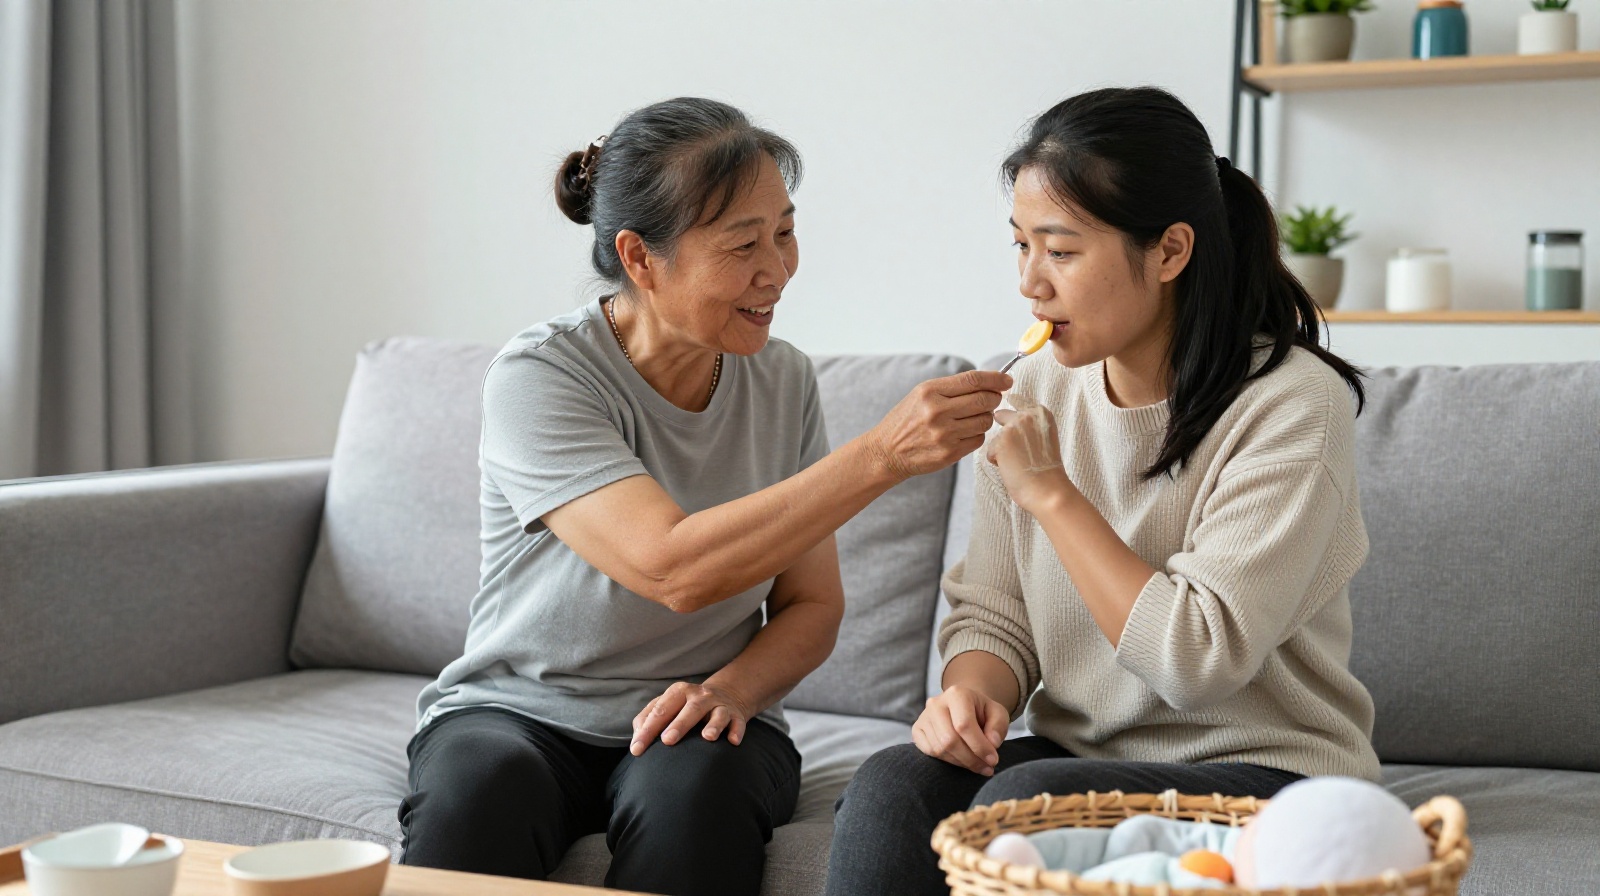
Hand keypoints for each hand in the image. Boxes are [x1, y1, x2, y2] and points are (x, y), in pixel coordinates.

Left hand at [631, 681, 751, 755]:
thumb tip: (636, 739)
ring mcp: (719, 705)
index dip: (647, 730)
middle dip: (678, 725)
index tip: (637, 750)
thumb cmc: (686, 707)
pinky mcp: (736, 715)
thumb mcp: (667, 706)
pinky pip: (737, 723)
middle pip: (689, 709)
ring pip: (717, 714)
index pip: (660, 711)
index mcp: (678, 693)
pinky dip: (736, 731)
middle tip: (667, 741)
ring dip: (713, 725)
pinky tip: (733, 741)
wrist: (726, 695)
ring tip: (707, 737)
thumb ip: (647, 719)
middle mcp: (699, 696)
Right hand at [865, 371, 1011, 481]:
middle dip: (994, 398)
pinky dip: (977, 434)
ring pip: (985, 421)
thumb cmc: (907, 420)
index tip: (1006, 380)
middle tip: (993, 399)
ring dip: (986, 417)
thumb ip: (952, 387)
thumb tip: (990, 382)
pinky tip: (964, 433)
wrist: (886, 452)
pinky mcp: (949, 454)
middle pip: (984, 400)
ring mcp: (944, 435)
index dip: (995, 378)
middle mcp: (937, 412)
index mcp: (930, 392)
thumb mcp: (921, 395)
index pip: (973, 380)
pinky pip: (979, 440)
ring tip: (973, 417)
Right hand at [913, 686, 1010, 774]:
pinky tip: (962, 761)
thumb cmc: (981, 712)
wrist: (963, 707)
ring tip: (977, 765)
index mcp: (957, 694)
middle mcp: (936, 703)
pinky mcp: (917, 730)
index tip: (993, 760)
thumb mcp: (998, 714)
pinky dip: (948, 761)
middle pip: (949, 739)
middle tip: (987, 768)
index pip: (964, 725)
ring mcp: (924, 717)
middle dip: (970, 759)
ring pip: (939, 749)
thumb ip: (998, 727)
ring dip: (961, 763)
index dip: (979, 746)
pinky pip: (930, 752)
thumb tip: (992, 743)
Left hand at [985, 392, 1074, 512]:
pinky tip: (1014, 468)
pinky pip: (990, 452)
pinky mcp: (1001, 442)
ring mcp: (1013, 427)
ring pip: (995, 438)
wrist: (1048, 490)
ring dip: (1002, 452)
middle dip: (1005, 434)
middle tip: (1022, 453)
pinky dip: (998, 463)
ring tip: (1021, 463)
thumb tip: (997, 414)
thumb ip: (1026, 423)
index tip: (1025, 439)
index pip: (1016, 403)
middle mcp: (1027, 414)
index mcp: (1041, 411)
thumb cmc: (1045, 468)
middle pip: (1000, 416)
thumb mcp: (1042, 435)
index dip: (1014, 421)